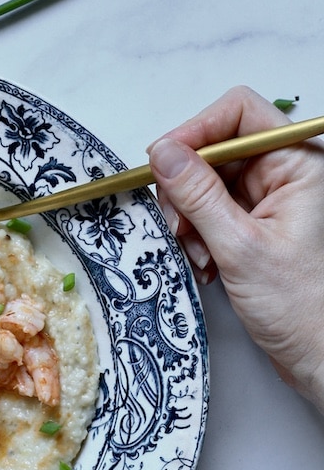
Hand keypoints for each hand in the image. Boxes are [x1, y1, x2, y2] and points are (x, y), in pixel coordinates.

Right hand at [148, 86, 323, 408]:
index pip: (239, 113)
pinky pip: (212, 214)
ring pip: (208, 185)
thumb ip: (199, 196)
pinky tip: (207, 265)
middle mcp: (287, 174)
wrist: (321, 356)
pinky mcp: (257, 226)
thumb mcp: (241, 248)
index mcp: (299, 163)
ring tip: (199, 255)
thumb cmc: (304, 308)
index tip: (162, 161)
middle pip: (216, 150)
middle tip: (179, 226)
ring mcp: (272, 201)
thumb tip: (164, 154)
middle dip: (187, 188)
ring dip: (190, 219)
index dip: (196, 132)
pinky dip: (199, 237)